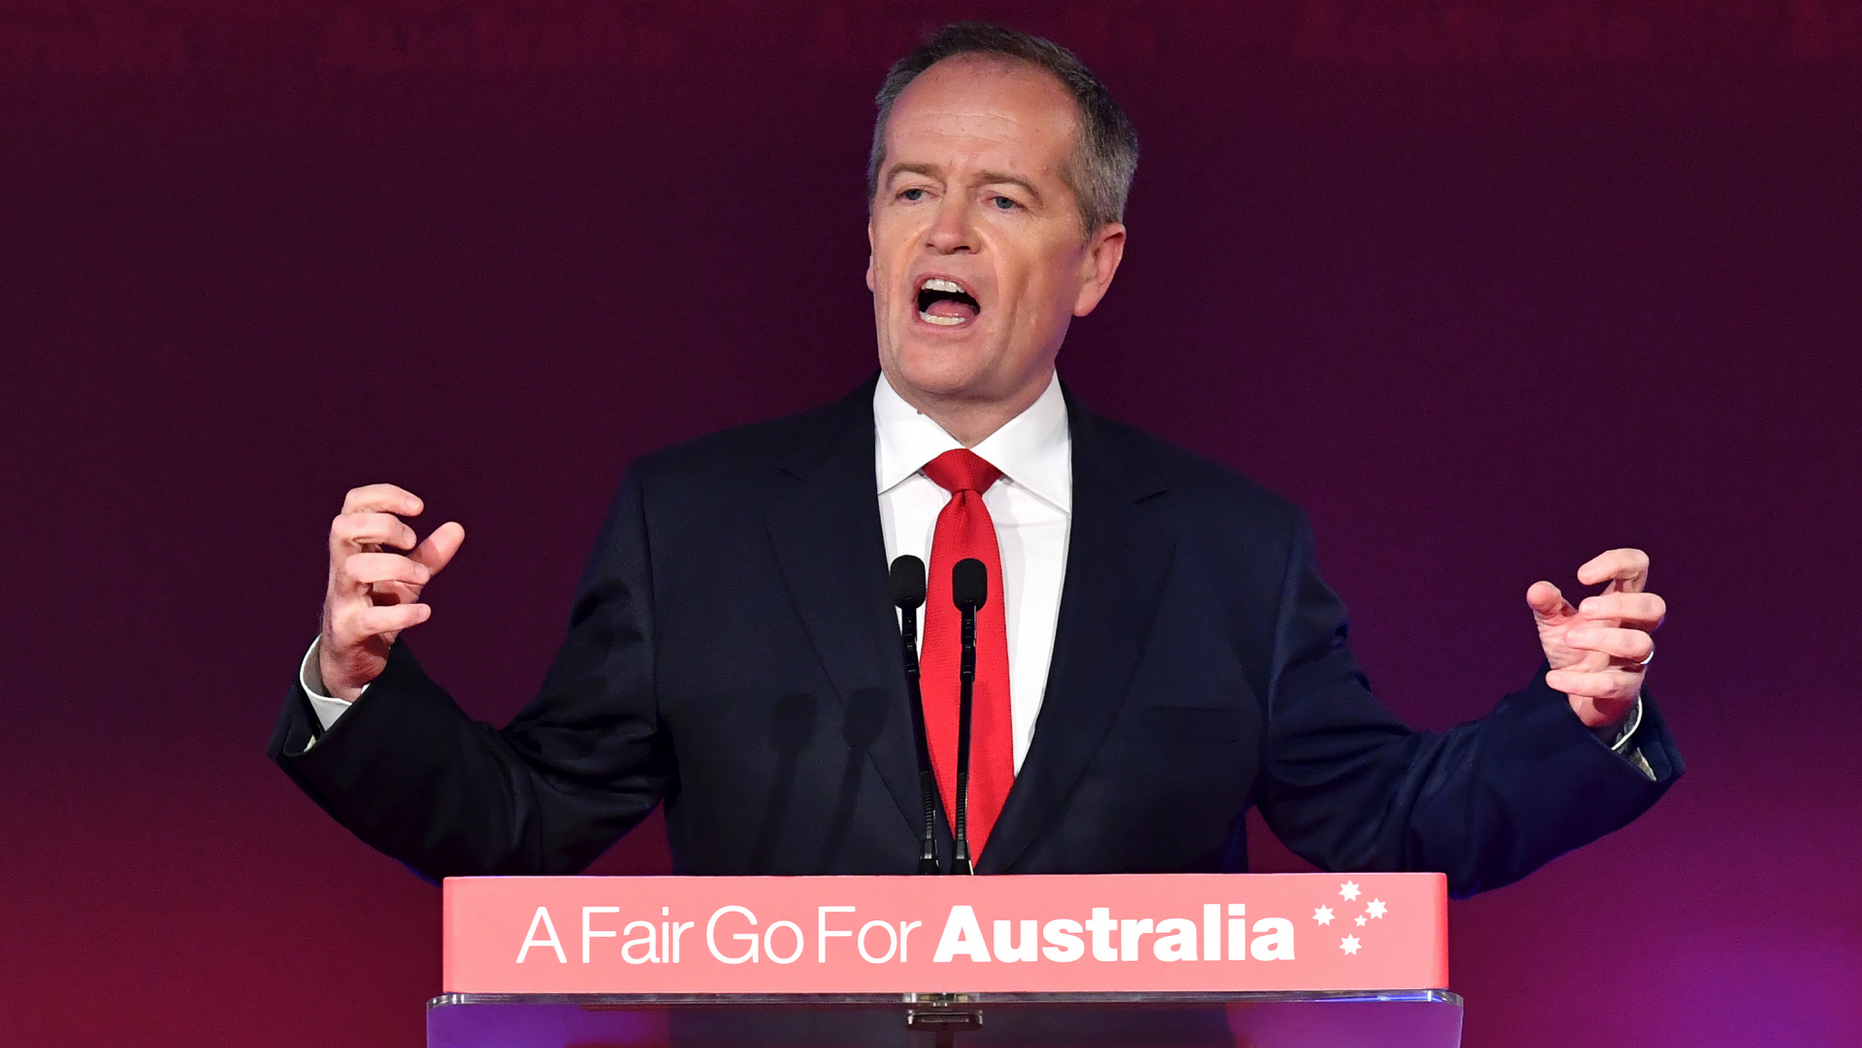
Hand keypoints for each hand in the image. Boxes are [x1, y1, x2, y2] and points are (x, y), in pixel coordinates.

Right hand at [318, 484, 464, 700]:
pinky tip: (424, 612)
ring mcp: (342, 598)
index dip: (383, 495)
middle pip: (342, 527)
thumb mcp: (405, 577)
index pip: (353, 504)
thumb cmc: (377, 604)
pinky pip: (369, 619)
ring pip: (353, 568)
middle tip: (411, 542)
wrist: (352, 654)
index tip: (419, 507)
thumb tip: (457, 528)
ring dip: (395, 567)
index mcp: (354, 548)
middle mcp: (342, 567)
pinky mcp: (349, 630)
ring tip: (423, 577)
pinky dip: (402, 614)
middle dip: (383, 526)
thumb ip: (429, 554)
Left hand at [1527, 548, 1665, 729]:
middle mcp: (1636, 627)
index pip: (1638, 568)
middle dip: (1620, 605)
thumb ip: (1547, 604)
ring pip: (1641, 644)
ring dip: (1603, 639)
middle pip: (1654, 606)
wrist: (1578, 691)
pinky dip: (1579, 681)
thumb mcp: (1555, 622)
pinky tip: (1553, 679)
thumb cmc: (1575, 645)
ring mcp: (1635, 659)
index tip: (1582, 576)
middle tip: (1584, 609)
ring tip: (1569, 639)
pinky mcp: (1625, 687)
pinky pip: (1612, 684)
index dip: (1618, 563)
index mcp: (1622, 601)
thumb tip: (1537, 590)